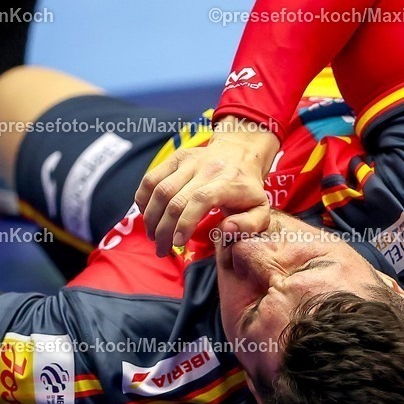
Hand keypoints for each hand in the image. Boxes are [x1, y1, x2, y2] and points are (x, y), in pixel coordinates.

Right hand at [134, 118, 279, 255]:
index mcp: (228, 183)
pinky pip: (150, 179)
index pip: (200, 200)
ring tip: (153, 236)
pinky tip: (147, 216)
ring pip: (159, 190)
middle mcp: (206, 169)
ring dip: (151, 218)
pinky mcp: (175, 158)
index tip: (178, 244)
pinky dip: (143, 199)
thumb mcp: (260, 210)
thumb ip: (249, 225)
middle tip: (162, 250)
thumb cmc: (248, 189)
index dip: (184, 223)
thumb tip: (226, 229)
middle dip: (164, 230)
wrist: (240, 153)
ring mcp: (188, 161)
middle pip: (175, 199)